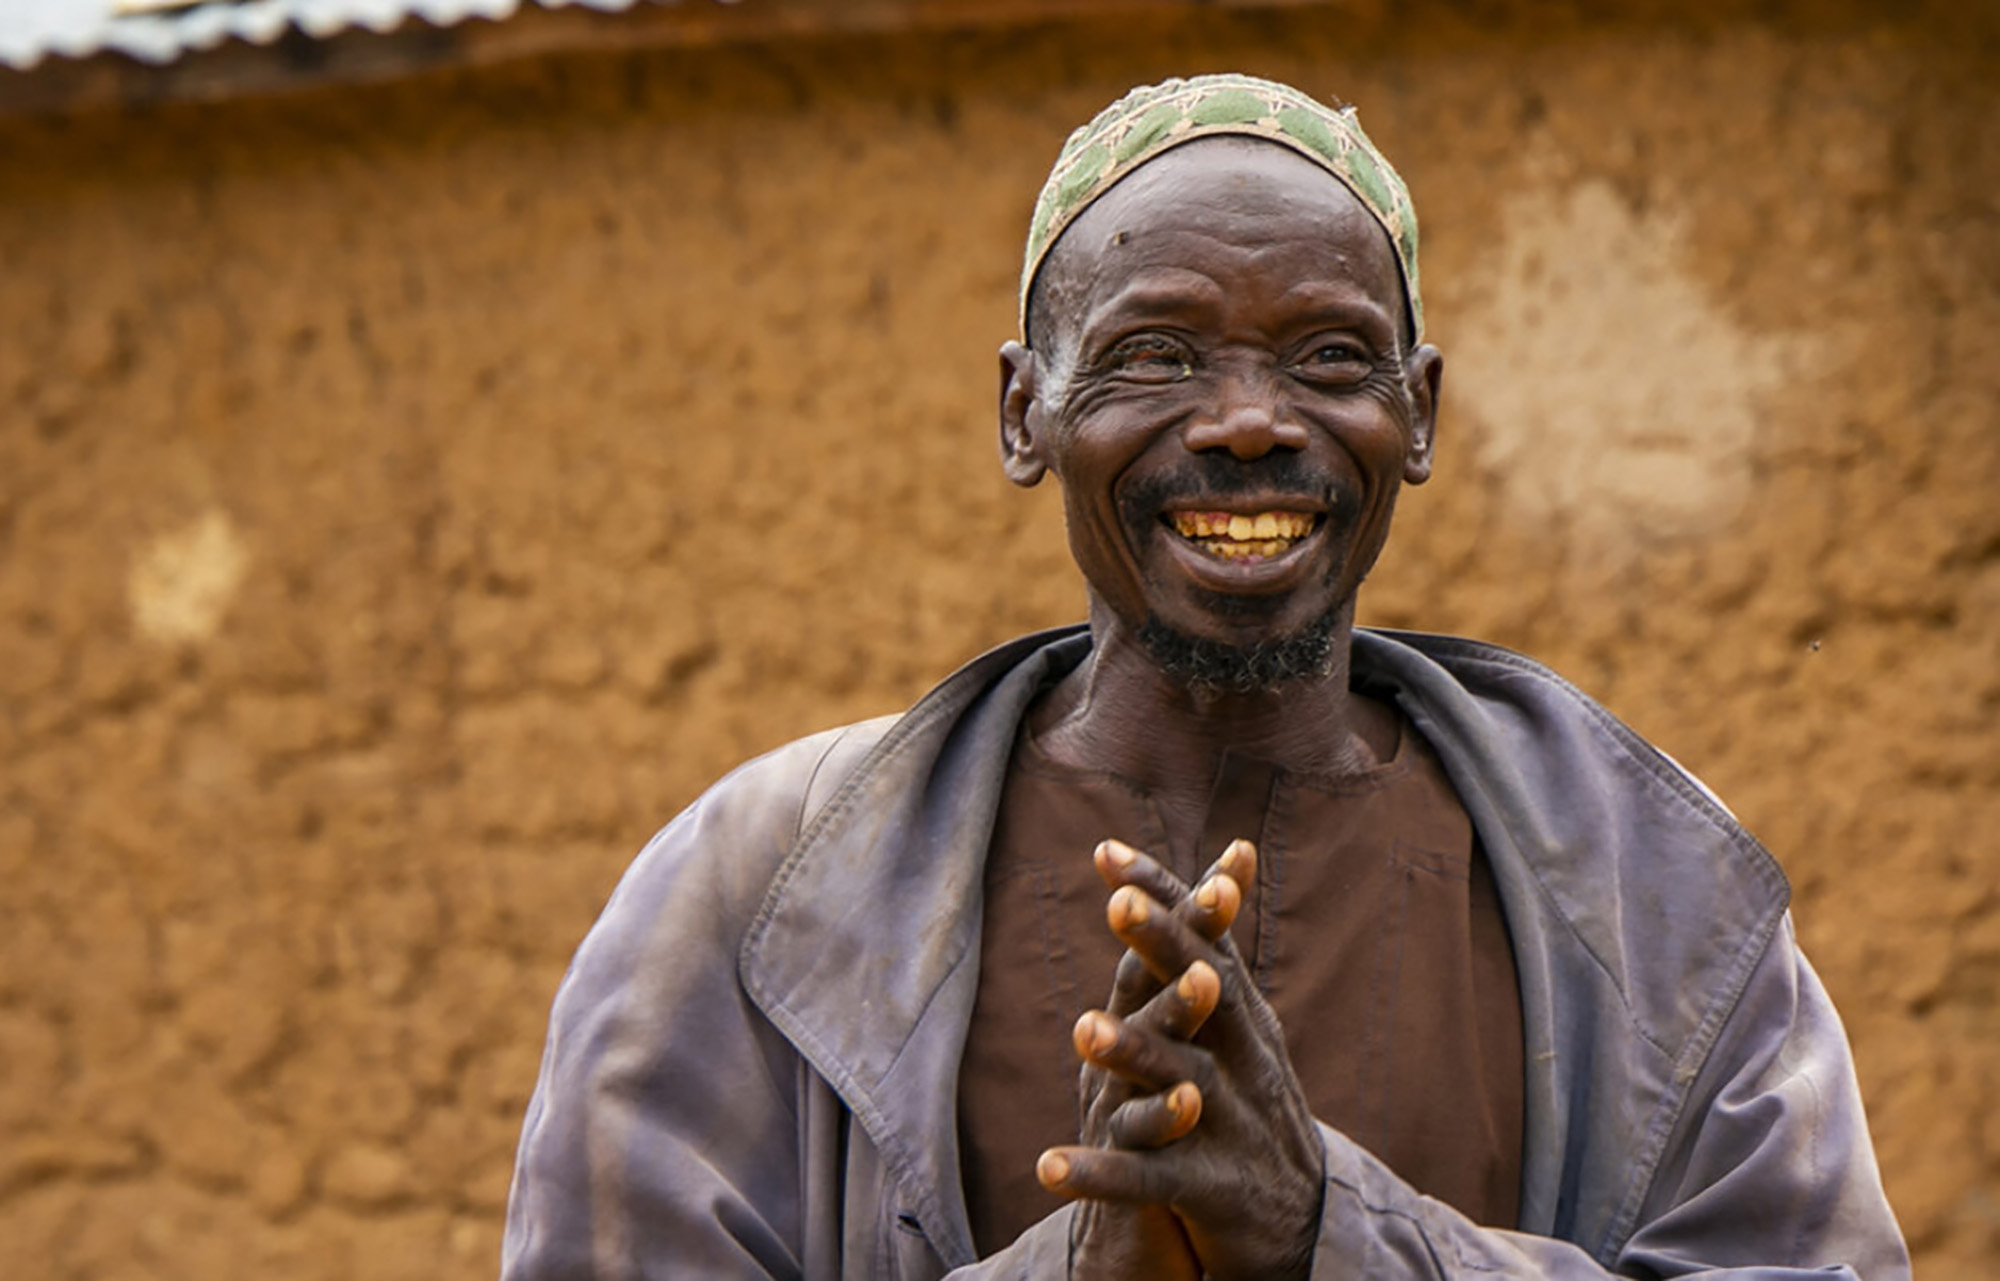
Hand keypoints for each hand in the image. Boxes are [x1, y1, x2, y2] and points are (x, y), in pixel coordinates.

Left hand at [1041, 840, 1324, 1280]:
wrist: (1302, 1222)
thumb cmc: (1252, 1106)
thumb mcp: (1243, 1027)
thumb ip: (1219, 951)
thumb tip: (1227, 854)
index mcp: (1242, 1019)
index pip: (1203, 943)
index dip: (1161, 896)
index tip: (1107, 852)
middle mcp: (1244, 1061)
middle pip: (1206, 994)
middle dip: (1166, 947)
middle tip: (1118, 906)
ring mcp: (1230, 1125)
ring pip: (1181, 1082)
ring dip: (1134, 1054)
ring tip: (1084, 1029)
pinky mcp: (1212, 1191)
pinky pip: (1150, 1179)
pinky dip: (1101, 1174)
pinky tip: (1049, 1168)